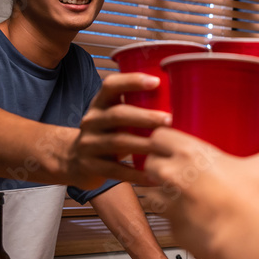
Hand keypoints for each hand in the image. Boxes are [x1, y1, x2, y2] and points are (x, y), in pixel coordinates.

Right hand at [65, 72, 171, 187]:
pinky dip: (137, 174)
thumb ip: (138, 109)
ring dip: (144, 145)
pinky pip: (116, 170)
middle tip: (169, 119)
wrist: (74, 160)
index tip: (156, 81)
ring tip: (165, 148)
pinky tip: (154, 177)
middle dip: (145, 116)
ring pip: (118, 142)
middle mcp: (92, 120)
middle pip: (118, 114)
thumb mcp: (115, 116)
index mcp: (100, 103)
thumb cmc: (108, 133)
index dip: (132, 81)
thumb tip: (185, 105)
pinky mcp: (90, 166)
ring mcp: (88, 143)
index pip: (111, 85)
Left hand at [143, 127, 258, 258]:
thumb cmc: (253, 197)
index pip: (158, 138)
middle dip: (159, 168)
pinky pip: (168, 223)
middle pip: (149, 165)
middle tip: (175, 172)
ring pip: (150, 196)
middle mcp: (172, 176)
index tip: (170, 145)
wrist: (247, 234)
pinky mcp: (173, 230)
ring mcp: (169, 205)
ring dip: (161, 196)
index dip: (162, 141)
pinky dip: (178, 222)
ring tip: (179, 199)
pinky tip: (194, 222)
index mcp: (190, 153)